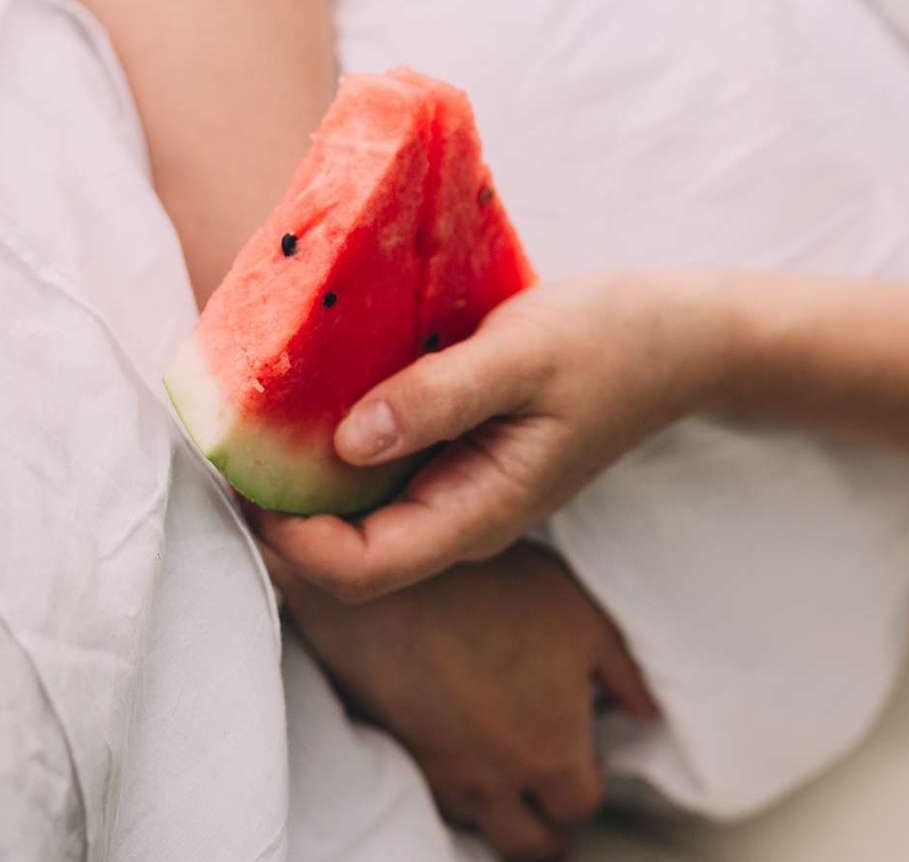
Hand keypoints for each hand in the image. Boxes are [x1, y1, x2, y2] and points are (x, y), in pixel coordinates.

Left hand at [252, 272, 731, 599]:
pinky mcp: (462, 458)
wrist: (683, 338)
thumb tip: (344, 440)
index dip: (289, 539)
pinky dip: (336, 449)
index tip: (239, 474)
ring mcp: (462, 491)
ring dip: (301, 481)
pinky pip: (383, 474)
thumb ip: (437, 398)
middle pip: (348, 557)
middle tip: (226, 441)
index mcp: (480, 511)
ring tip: (251, 416)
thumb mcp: (522, 354)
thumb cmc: (611, 340)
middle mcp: (462, 517)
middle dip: (278, 514)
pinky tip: (309, 397)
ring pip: (360, 516)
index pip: (361, 568)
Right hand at [274, 543, 657, 860]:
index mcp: (551, 754)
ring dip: (497, 811)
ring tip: (505, 776)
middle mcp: (496, 781)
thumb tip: (646, 712)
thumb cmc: (494, 592)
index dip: (585, 791)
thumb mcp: (581, 619)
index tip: (584, 771)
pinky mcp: (396, 753)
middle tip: (548, 806)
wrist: (390, 584)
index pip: (578, 808)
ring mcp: (441, 774)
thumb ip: (624, 673)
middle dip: (545, 830)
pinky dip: (454, 785)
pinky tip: (458, 747)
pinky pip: (434, 793)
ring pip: (477, 823)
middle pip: (528, 844)